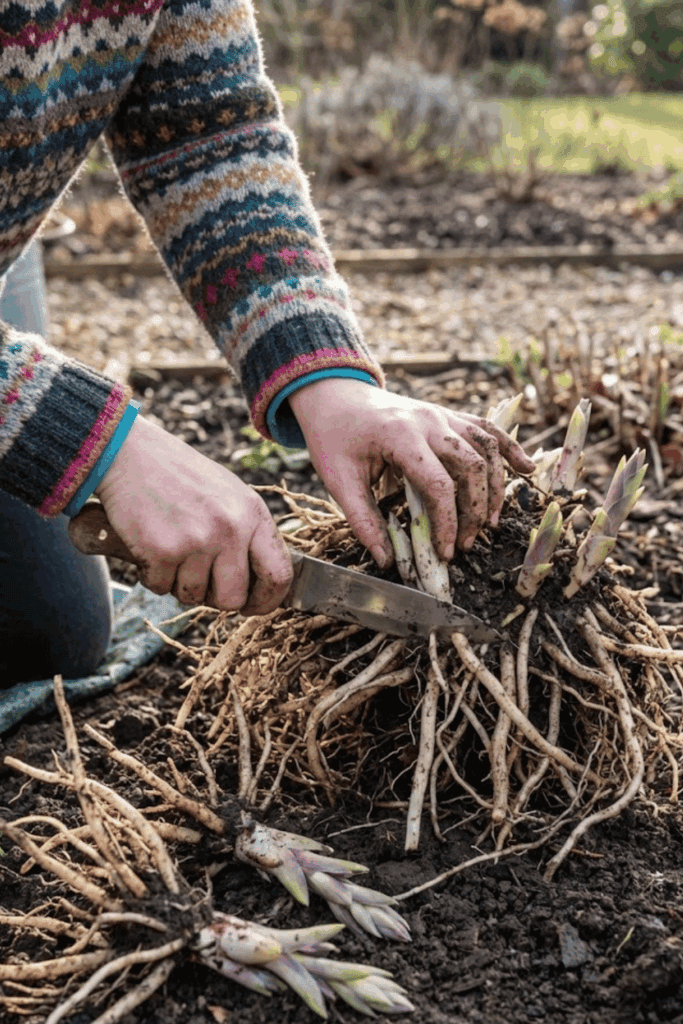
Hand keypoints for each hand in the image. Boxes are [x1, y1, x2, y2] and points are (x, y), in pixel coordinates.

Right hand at [94, 416, 291, 613]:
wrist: (129, 455)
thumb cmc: (180, 476)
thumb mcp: (229, 494)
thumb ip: (248, 533)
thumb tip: (261, 582)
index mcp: (253, 513)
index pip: (279, 574)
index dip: (267, 600)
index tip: (253, 606)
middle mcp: (230, 528)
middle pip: (233, 598)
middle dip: (215, 599)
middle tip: (201, 581)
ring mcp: (197, 541)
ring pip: (193, 597)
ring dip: (179, 584)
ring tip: (172, 551)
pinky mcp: (162, 551)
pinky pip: (161, 588)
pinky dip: (153, 576)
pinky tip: (151, 548)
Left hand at [289, 379, 535, 564]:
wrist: (336, 395)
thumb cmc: (335, 437)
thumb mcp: (338, 480)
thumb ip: (362, 520)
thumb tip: (385, 560)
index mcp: (400, 436)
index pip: (438, 484)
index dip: (447, 521)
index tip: (445, 551)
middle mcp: (429, 421)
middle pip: (472, 467)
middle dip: (474, 510)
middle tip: (464, 544)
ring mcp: (443, 415)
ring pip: (487, 448)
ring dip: (495, 487)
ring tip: (489, 522)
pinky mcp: (449, 416)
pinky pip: (487, 429)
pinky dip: (509, 449)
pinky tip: (526, 469)